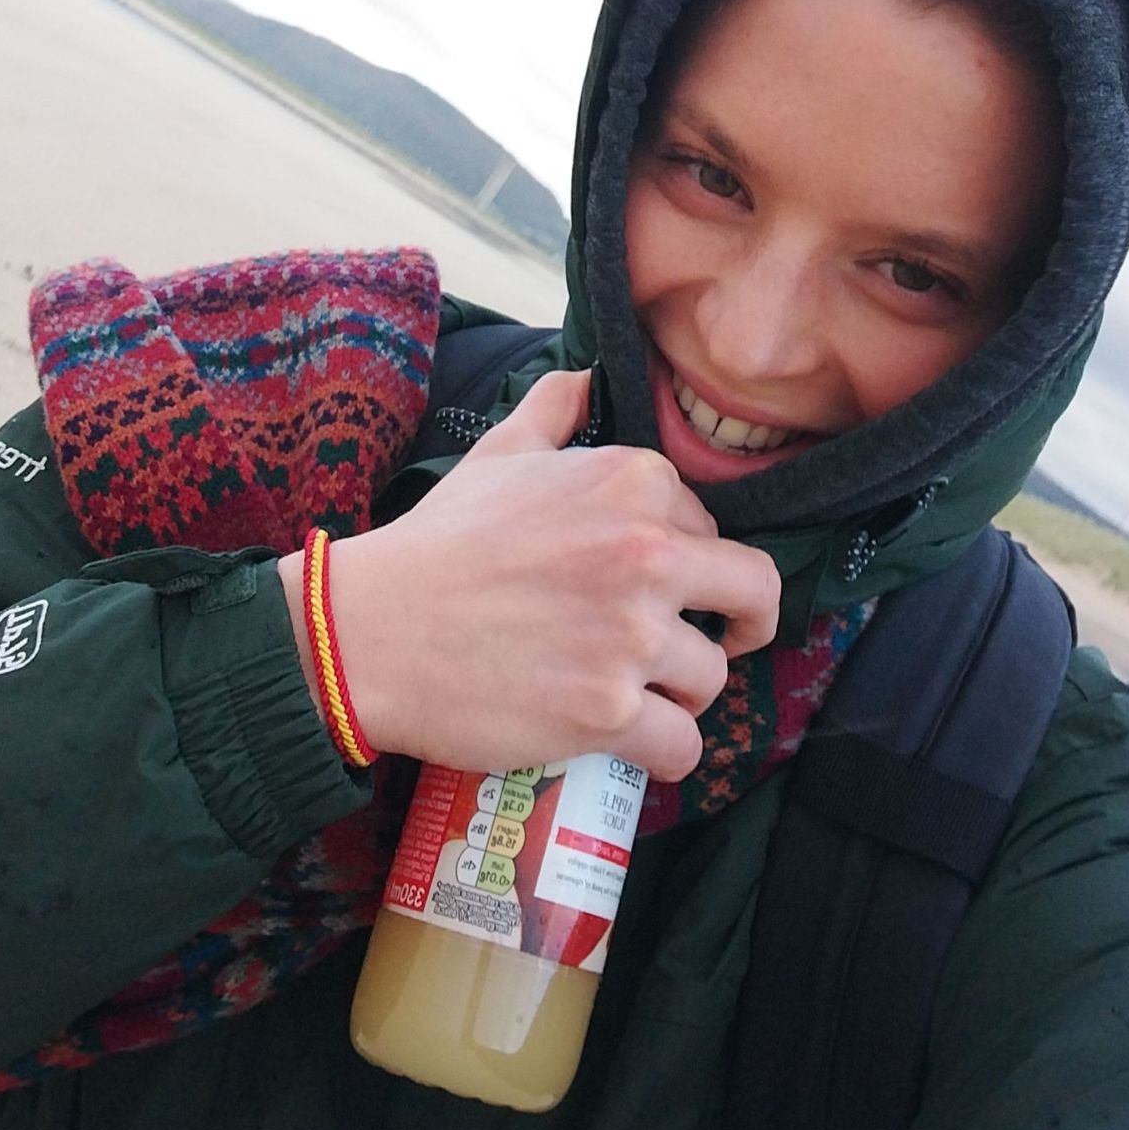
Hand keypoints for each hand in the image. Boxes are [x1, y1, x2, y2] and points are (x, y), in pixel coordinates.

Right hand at [279, 370, 780, 780]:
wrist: (374, 629)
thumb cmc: (439, 542)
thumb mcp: (499, 453)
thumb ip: (556, 410)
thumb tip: (588, 376)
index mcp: (632, 483)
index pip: (712, 527)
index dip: (691, 560)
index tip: (664, 584)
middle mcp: (647, 552)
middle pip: (754, 593)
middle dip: (744, 622)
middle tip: (716, 641)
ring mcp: (631, 635)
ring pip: (713, 677)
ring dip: (682, 692)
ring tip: (637, 691)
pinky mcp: (609, 711)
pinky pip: (683, 746)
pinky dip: (666, 753)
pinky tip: (635, 743)